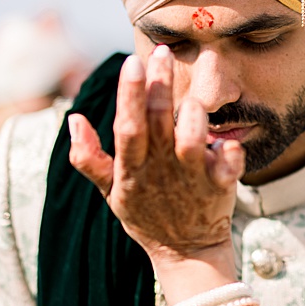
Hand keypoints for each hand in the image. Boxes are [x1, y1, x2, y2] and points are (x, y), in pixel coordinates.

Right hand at [68, 47, 243, 283]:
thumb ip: (88, 157)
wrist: (186, 253)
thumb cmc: (146, 216)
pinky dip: (231, 148)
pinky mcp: (222, 186)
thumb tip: (73, 118)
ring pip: (195, 136)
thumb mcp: (110, 191)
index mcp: (133, 168)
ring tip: (193, 100)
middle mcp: (162, 169)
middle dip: (160, 83)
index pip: (128, 126)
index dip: (130, 94)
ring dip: (195, 115)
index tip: (132, 62)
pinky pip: (230, 159)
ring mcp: (193, 177)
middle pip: (160, 119)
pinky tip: (228, 142)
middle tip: (161, 52)